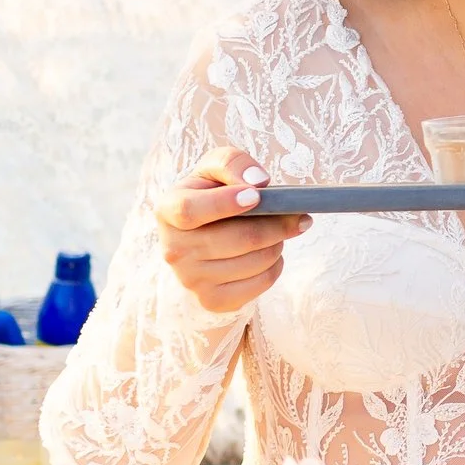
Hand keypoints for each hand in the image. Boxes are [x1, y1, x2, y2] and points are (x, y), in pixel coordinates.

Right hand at [154, 147, 309, 312]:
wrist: (203, 234)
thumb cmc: (213, 193)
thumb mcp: (216, 168)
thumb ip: (233, 163)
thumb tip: (257, 183)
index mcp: (168, 210)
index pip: (189, 210)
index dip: (225, 203)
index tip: (256, 196)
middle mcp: (173, 249)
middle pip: (239, 239)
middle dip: (276, 224)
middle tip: (297, 214)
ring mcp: (191, 280)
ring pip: (256, 261)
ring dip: (279, 243)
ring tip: (278, 231)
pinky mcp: (212, 300)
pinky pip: (261, 282)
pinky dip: (276, 265)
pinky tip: (270, 252)